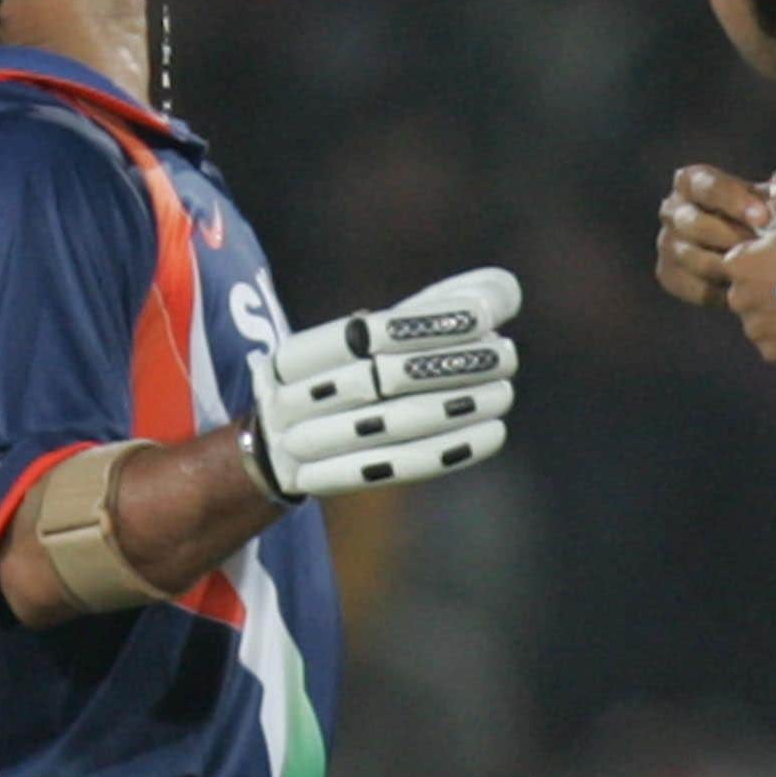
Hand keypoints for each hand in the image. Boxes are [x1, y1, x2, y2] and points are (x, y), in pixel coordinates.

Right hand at [250, 267, 520, 497]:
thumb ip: (424, 311)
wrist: (271, 448)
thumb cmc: (337, 379)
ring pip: (396, 424)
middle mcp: (295, 399)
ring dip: (458, 408)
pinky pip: (401, 467)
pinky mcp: (333, 483)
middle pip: (384, 378)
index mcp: (295, 356)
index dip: (424, 325)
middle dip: (451, 364)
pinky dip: (451, 451)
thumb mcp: (362, 340)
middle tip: (505, 355)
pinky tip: (493, 433)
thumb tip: (499, 293)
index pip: (363, 333)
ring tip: (503, 393)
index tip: (482, 316)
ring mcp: (309, 446)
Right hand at [655, 164, 772, 308]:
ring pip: (689, 256)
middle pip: (692, 223)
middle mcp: (672, 208)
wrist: (754, 261)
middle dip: (729, 238)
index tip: (763, 219)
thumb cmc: (765, 223)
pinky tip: (738, 292)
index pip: (707, 186)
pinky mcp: (667, 271)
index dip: (734, 202)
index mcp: (693, 181)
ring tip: (752, 274)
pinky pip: (685, 283)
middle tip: (757, 250)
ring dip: (724, 267)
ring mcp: (666, 240)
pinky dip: (713, 290)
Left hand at [723, 173, 775, 365]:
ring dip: (774, 315)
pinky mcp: (773, 351)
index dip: (757, 260)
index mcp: (738, 264)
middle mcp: (738, 298)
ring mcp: (755, 328)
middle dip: (763, 290)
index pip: (734, 262)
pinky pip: (774, 345)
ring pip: (758, 321)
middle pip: (745, 293)